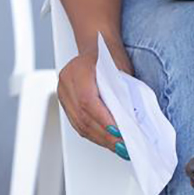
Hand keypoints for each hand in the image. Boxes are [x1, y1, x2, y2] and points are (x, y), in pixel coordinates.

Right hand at [58, 36, 133, 159]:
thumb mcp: (121, 71)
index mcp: (78, 71)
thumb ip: (122, 93)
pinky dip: (94, 134)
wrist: (96, 46)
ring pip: (80, 124)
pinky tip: (107, 140)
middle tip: (123, 146)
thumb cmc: (110, 56)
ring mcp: (63, 93)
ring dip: (101, 139)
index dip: (104, 121)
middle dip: (105, 135)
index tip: (119, 134)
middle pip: (84, 117)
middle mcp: (66, 82)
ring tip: (118, 147)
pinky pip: (78, 124)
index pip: (88, 102)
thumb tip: (130, 121)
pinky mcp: (66, 103)